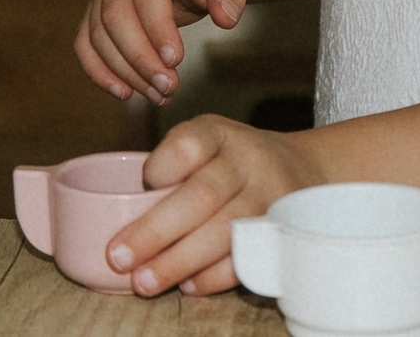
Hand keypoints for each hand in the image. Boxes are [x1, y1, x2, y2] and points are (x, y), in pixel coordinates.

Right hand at [77, 0, 249, 101]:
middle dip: (140, 56)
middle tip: (169, 87)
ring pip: (99, 32)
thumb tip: (226, 18)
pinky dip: (100, 71)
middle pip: (116, 13)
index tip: (177, 61)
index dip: (158, 27)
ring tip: (159, 95)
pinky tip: (125, 92)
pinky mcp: (96, 7)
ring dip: (126, 70)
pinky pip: (86, 42)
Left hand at [107, 115, 324, 295]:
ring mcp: (268, 198)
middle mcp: (246, 162)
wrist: (301, 168)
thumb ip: (170, 167)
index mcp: (219, 134)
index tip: (144, 183)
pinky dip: (212, 277)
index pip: (189, 144)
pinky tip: (186, 285)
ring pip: (223, 232)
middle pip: (201, 196)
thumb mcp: (205, 141)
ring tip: (144, 281)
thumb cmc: (231, 159)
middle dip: (155, 232)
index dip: (162, 166)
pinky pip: (244, 259)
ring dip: (179, 262)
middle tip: (119, 258)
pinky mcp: (279, 233)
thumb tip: (118, 215)